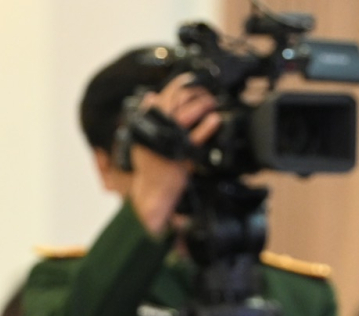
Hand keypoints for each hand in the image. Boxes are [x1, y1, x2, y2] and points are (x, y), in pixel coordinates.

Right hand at [127, 74, 222, 236]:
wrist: (151, 193)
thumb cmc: (149, 166)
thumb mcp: (143, 139)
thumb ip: (147, 118)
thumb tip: (150, 96)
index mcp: (147, 124)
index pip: (163, 96)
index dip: (179, 84)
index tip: (191, 79)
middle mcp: (157, 130)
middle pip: (176, 101)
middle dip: (194, 92)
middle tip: (206, 92)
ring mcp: (168, 143)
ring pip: (185, 115)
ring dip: (201, 104)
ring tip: (211, 102)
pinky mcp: (180, 156)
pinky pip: (195, 138)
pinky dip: (206, 127)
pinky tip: (214, 119)